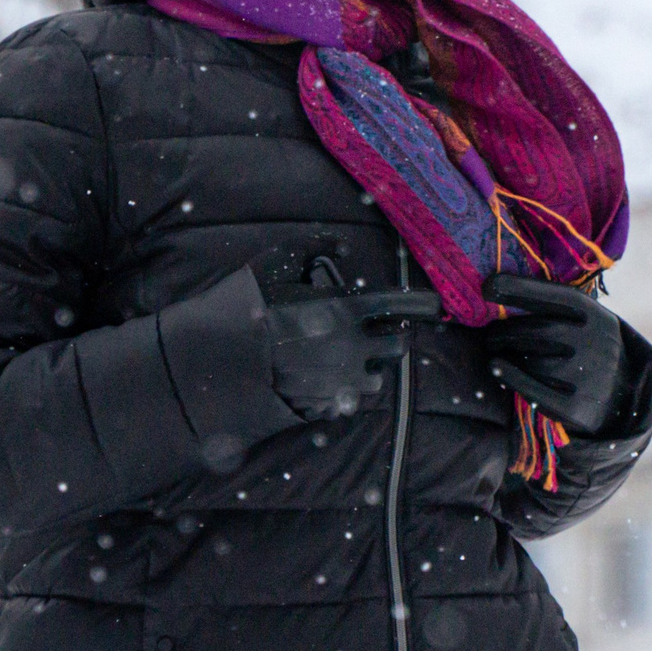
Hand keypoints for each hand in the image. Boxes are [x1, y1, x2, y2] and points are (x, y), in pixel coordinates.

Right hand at [258, 257, 440, 421]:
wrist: (218, 359)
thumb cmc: (249, 304)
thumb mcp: (279, 260)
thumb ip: (316, 245)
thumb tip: (344, 248)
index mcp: (348, 310)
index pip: (406, 307)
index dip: (425, 305)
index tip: (433, 306)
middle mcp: (354, 348)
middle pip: (399, 345)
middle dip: (394, 336)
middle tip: (380, 329)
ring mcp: (340, 382)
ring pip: (378, 378)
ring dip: (370, 366)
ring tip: (349, 357)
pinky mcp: (326, 405)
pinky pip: (351, 400)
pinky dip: (345, 390)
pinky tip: (326, 378)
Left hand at [479, 275, 627, 439]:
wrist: (626, 398)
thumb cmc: (593, 350)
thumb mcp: (589, 323)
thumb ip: (558, 308)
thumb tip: (504, 288)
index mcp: (598, 317)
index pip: (556, 296)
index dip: (519, 288)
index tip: (488, 286)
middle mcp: (595, 345)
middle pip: (536, 331)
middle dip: (504, 331)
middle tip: (489, 334)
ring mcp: (588, 378)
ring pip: (531, 361)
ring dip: (507, 354)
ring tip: (497, 351)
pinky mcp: (577, 408)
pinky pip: (533, 390)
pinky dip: (509, 376)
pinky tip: (495, 368)